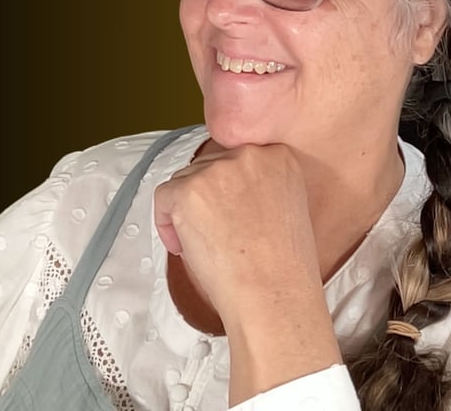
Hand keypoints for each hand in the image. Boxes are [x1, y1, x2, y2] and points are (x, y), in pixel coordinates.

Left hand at [154, 142, 320, 319]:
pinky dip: (166, 223)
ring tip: (207, 245)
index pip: (237, 159)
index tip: (231, 213)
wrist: (273, 295)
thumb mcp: (287, 207)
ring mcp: (218, 170)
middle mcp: (249, 155)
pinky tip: (186, 247)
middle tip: (217, 234)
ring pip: (185, 180)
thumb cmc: (282, 267)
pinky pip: (164, 197)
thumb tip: (228, 189)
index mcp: (278, 157)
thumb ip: (262, 186)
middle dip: (207, 199)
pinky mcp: (189, 190)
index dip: (229, 190)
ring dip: (187, 211)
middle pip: (209, 167)